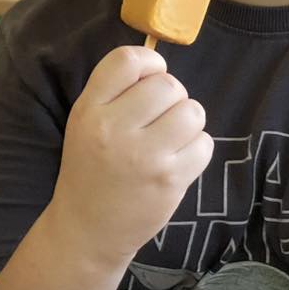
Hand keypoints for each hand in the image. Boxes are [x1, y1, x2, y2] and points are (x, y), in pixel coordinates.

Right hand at [49, 45, 212, 266]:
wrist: (88, 229)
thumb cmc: (90, 170)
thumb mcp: (84, 123)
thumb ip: (114, 92)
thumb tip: (160, 67)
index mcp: (89, 110)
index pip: (128, 60)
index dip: (150, 62)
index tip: (151, 78)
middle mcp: (114, 129)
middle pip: (168, 84)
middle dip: (173, 96)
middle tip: (161, 117)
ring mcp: (144, 156)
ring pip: (192, 111)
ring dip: (188, 121)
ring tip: (172, 138)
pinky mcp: (169, 180)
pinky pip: (204, 144)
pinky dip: (197, 149)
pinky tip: (178, 160)